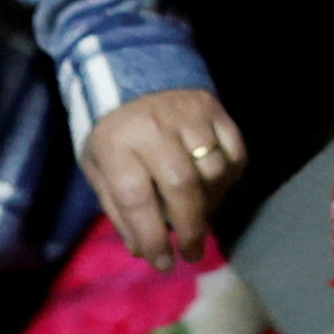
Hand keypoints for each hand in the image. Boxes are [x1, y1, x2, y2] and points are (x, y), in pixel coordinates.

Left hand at [80, 85, 246, 272]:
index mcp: (117, 144)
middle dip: (190, 227)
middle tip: (192, 252)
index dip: (151, 237)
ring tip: (197, 214)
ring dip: (210, 203)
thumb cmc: (113, 130)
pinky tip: (213, 186)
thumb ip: (118, 208)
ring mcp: (188, 115)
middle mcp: (154, 128)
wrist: (132, 71)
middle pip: (182, 186)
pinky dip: (228, 177)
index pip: (136, 198)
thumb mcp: (99, 168)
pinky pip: (234, 152)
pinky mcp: (214, 108)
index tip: (162, 262)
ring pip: (213, 171)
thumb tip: (142, 249)